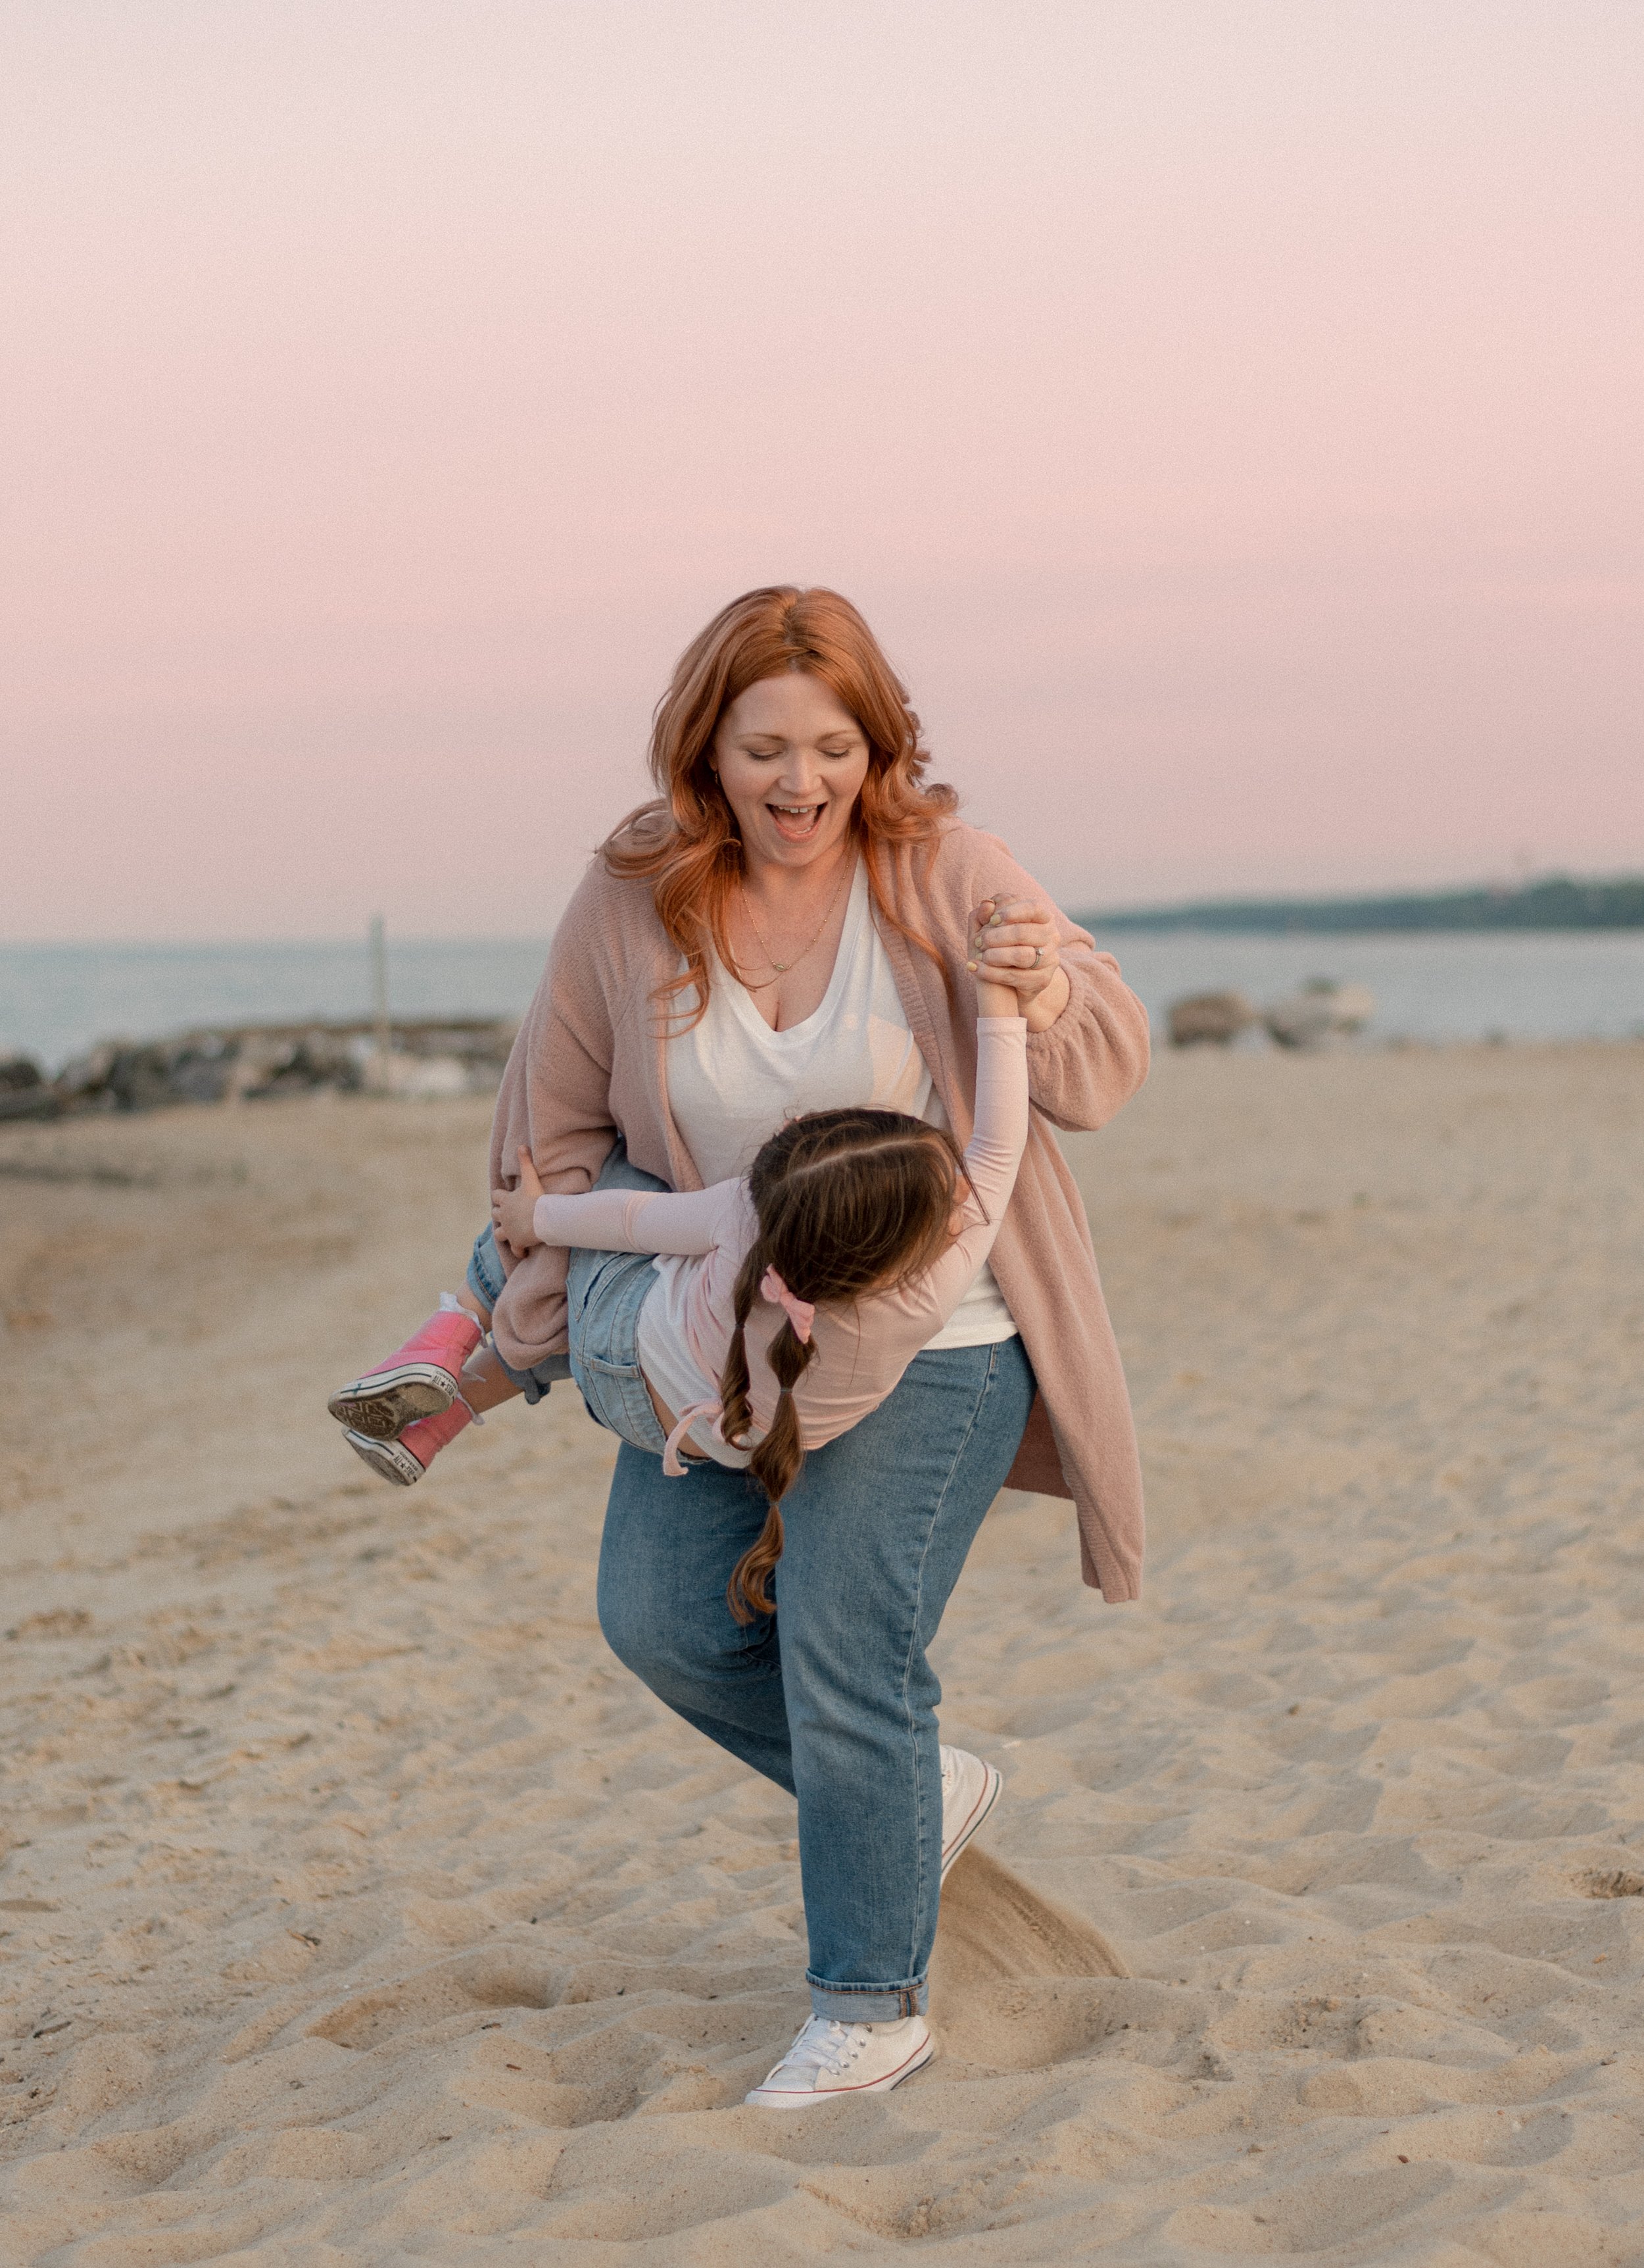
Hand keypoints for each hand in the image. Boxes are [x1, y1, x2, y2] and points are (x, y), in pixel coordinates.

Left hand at [491, 1145, 545, 1251]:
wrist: (543, 1219)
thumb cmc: (537, 1199)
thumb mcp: (530, 1178)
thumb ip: (526, 1162)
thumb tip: (521, 1146)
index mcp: (506, 1201)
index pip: (496, 1196)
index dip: (499, 1197)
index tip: (503, 1198)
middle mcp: (504, 1216)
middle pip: (495, 1215)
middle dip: (499, 1214)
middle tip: (508, 1215)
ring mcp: (509, 1231)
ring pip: (499, 1234)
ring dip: (504, 1233)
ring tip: (511, 1234)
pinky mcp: (516, 1242)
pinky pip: (515, 1249)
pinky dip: (518, 1251)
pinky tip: (522, 1251)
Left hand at [966, 897, 1070, 1030]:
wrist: (1009, 981)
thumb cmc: (999, 946)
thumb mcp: (988, 928)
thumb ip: (986, 914)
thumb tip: (986, 904)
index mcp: (1043, 917)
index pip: (1033, 908)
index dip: (1012, 911)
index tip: (991, 919)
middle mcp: (1051, 936)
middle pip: (1024, 933)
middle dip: (996, 936)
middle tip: (979, 941)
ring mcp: (1050, 959)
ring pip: (1022, 955)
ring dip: (995, 955)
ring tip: (978, 955)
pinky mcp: (1042, 980)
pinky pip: (1015, 976)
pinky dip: (990, 972)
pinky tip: (974, 968)